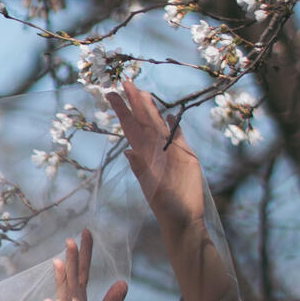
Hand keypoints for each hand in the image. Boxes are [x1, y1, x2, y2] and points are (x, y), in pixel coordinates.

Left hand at [106, 84, 205, 233]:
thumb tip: (130, 152)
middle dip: (135, 102)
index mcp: (143, 155)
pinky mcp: (186, 155)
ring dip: (152, 110)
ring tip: (144, 93)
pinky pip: (178, 135)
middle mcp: (155, 149)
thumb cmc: (165, 205)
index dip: (123, 109)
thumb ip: (142, 170)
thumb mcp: (152, 187)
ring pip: (159, 124)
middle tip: (126, 82)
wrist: (184, 217)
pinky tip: (170, 115)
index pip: (131, 126)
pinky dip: (174, 125)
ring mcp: (170, 150)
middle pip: (144, 120)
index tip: (113, 93)